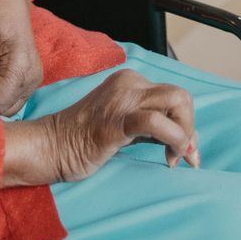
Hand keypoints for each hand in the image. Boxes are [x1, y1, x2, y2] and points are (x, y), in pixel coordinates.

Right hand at [1, 70, 197, 186]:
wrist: (49, 148)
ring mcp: (122, 100)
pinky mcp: (115, 121)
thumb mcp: (125, 126)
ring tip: (175, 158)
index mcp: (131, 81)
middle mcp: (129, 83)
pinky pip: (156, 122)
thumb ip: (154, 126)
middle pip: (181, 97)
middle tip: (184, 156)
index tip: (186, 151)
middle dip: (190, 128)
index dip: (187, 123)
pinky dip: (174, 139)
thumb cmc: (84, 142)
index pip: (175, 95)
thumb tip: (189, 141)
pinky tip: (169, 158)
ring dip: (186, 134)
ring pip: (176, 103)